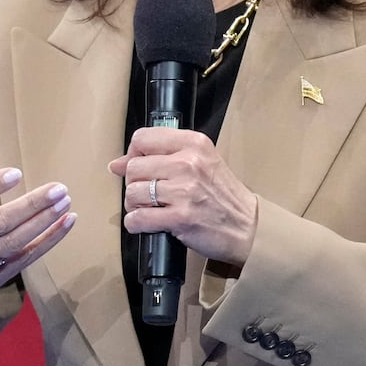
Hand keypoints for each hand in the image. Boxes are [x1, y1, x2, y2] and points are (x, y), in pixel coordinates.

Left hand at [108, 127, 257, 264]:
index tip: (140, 167)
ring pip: (133, 192)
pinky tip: (144, 223)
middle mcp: (188, 163)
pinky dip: (135, 223)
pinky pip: (139, 218)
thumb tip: (116, 164)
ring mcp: (184, 191)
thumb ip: (161, 157)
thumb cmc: (222, 195)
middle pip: (133, 167)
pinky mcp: (180, 218)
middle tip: (147, 193)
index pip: (142, 138)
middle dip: (133, 183)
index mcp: (193, 144)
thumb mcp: (200, 163)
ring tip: (148, 208)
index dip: (133, 154)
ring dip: (134, 205)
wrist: (248, 227)